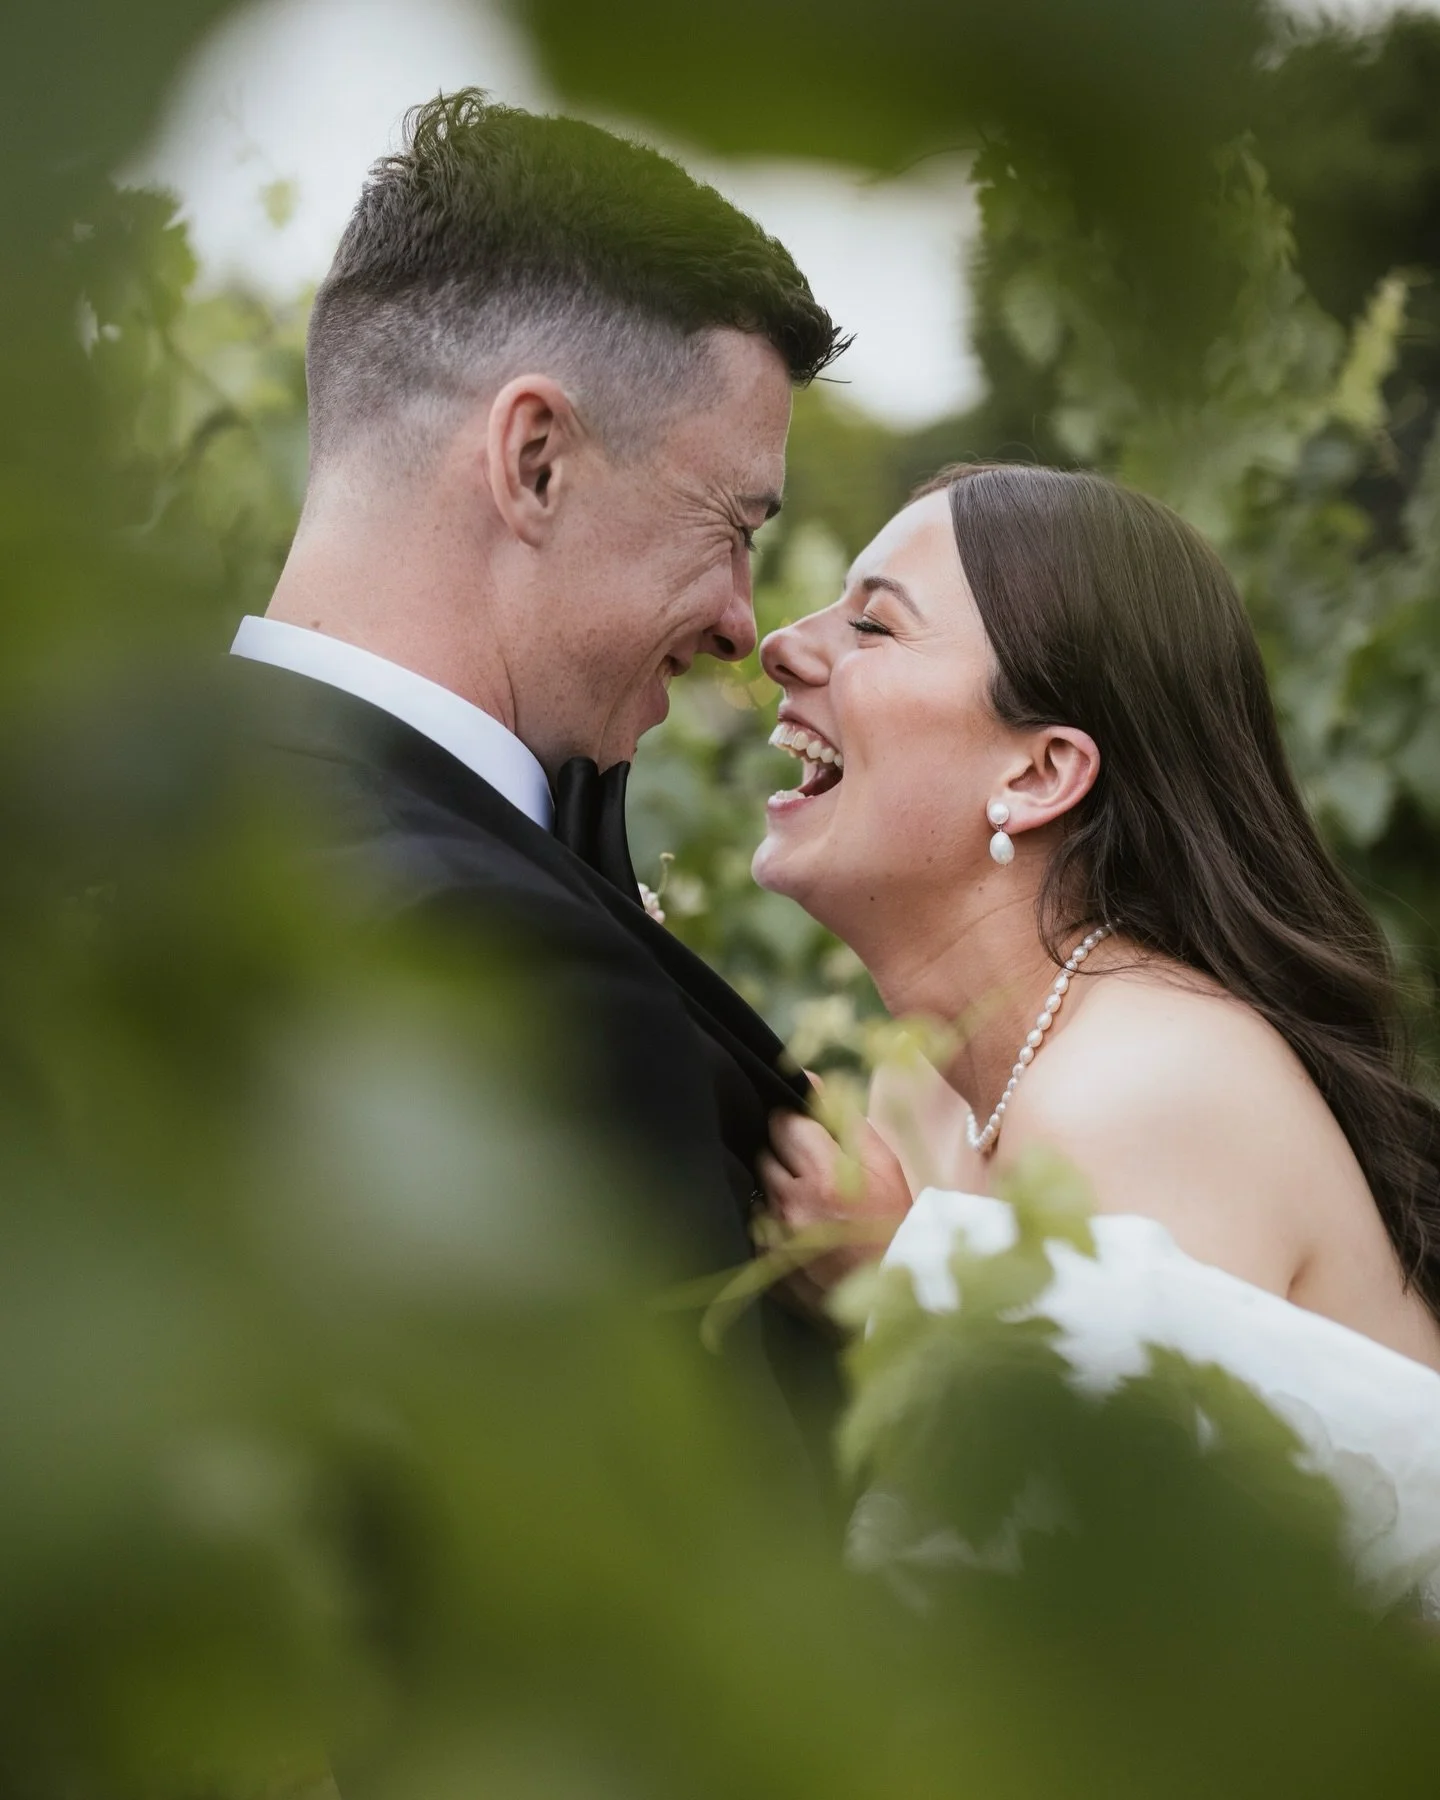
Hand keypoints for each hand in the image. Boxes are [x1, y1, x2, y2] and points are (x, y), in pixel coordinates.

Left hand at [757, 1108, 913, 1313]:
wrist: (892, 1289)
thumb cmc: (892, 1222)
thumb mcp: (883, 1164)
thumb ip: (845, 1118)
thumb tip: (812, 1079)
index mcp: (825, 1176)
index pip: (783, 1122)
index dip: (793, 1120)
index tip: (804, 1129)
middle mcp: (793, 1204)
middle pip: (765, 1151)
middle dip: (783, 1150)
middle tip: (809, 1164)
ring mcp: (775, 1236)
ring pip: (759, 1185)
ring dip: (776, 1183)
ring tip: (806, 1196)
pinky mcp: (764, 1260)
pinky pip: (755, 1221)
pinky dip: (772, 1216)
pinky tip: (798, 1225)